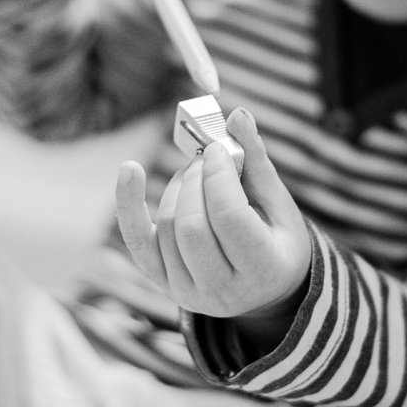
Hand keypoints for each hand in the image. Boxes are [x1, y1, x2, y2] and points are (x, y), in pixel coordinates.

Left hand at [115, 108, 311, 336]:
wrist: (264, 288)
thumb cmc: (276, 238)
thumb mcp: (278, 203)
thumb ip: (255, 161)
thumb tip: (237, 115)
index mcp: (263, 269)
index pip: (228, 217)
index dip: (218, 175)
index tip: (217, 149)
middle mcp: (223, 290)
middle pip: (192, 225)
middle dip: (196, 179)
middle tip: (205, 158)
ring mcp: (188, 290)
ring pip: (167, 227)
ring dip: (177, 187)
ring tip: (194, 174)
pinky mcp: (161, 281)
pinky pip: (136, 239)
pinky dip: (128, 203)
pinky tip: (129, 170)